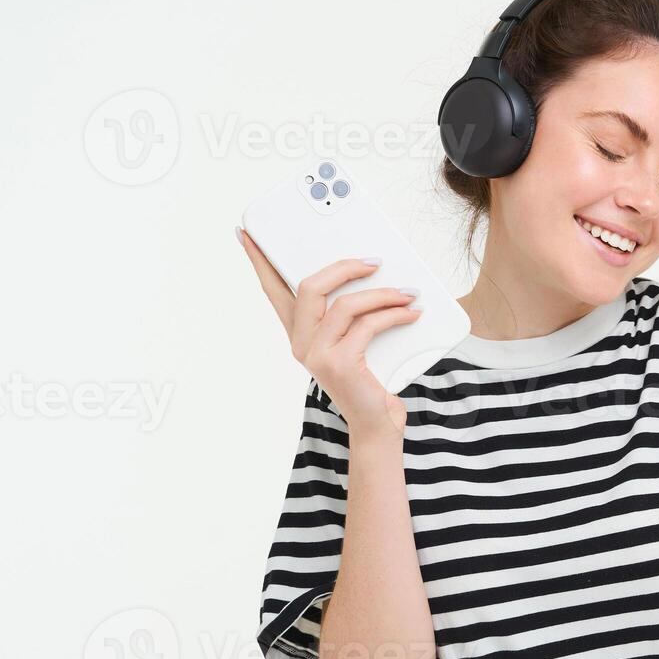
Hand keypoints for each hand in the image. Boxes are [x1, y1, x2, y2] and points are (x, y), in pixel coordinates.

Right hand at [238, 228, 416, 439]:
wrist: (377, 425)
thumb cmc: (368, 380)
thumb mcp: (355, 340)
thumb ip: (351, 313)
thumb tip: (371, 272)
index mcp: (299, 333)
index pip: (273, 290)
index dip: (259, 261)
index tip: (246, 233)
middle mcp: (301, 343)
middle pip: (308, 287)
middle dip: (344, 267)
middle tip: (374, 261)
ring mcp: (317, 355)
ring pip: (343, 304)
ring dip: (382, 294)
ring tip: (407, 293)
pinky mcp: (339, 364)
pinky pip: (367, 325)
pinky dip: (394, 315)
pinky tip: (411, 313)